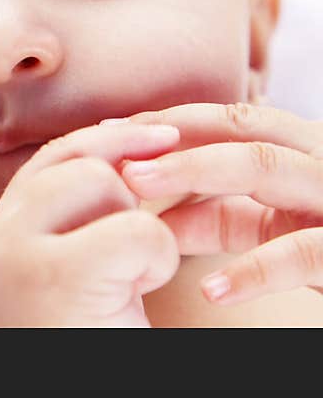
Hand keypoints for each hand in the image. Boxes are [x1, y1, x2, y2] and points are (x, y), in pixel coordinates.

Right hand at [0, 122, 181, 326]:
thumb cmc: (92, 337)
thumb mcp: (76, 267)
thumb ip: (78, 210)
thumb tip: (126, 132)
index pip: (51, 159)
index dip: (107, 142)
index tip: (159, 137)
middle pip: (78, 161)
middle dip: (125, 194)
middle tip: (137, 250)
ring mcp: (16, 254)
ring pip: (104, 182)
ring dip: (144, 230)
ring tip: (131, 281)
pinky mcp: (57, 276)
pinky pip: (140, 229)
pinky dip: (160, 260)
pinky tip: (139, 295)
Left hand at [112, 102, 322, 305]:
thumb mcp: (267, 226)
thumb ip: (213, 215)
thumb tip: (149, 216)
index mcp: (299, 149)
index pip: (227, 119)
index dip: (167, 122)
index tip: (108, 132)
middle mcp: (320, 160)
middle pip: (242, 128)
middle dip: (174, 135)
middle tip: (113, 154)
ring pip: (269, 166)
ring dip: (196, 172)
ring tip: (137, 191)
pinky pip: (304, 252)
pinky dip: (254, 271)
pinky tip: (210, 290)